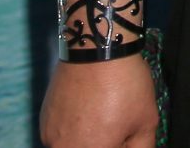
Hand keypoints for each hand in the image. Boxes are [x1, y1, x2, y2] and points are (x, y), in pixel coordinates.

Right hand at [39, 55, 159, 147]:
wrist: (97, 50)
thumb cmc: (124, 87)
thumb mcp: (145, 121)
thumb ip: (141, 147)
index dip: (121, 142)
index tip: (126, 132)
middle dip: (105, 142)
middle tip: (117, 123)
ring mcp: (49, 136)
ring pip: (73, 144)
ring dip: (89, 137)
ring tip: (103, 113)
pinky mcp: (44, 120)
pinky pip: (61, 133)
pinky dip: (74, 127)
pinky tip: (87, 107)